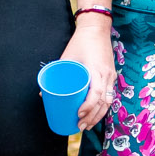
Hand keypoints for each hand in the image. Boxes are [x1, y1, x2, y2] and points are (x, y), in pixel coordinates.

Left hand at [64, 16, 115, 130]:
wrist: (97, 29)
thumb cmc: (80, 42)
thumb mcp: (66, 57)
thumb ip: (56, 73)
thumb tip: (43, 93)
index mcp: (96, 70)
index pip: (96, 93)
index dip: (88, 106)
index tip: (78, 114)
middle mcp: (106, 75)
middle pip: (103, 102)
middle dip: (92, 117)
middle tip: (80, 126)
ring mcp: (111, 76)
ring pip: (109, 101)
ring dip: (99, 115)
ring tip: (87, 125)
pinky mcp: (111, 76)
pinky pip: (110, 96)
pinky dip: (104, 107)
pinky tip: (97, 115)